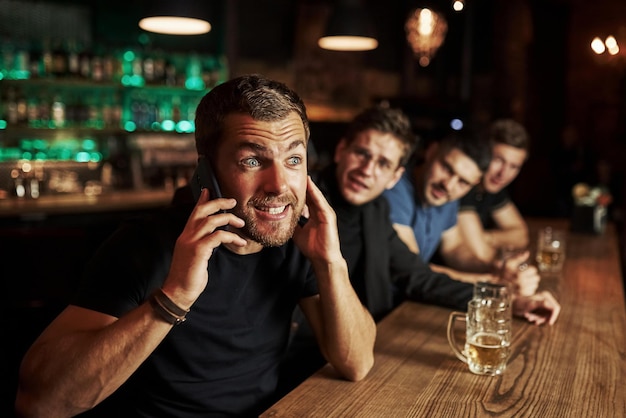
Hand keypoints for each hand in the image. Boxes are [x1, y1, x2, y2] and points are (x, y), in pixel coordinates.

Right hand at [163, 188, 245, 306]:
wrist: (177, 292)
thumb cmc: (188, 277)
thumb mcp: (194, 256)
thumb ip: (201, 244)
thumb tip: (212, 238)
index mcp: (185, 236)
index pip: (194, 212)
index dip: (203, 200)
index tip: (210, 190)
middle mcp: (186, 236)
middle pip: (202, 211)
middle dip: (218, 202)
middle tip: (232, 201)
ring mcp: (191, 242)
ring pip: (211, 220)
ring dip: (229, 219)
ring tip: (241, 224)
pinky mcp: (198, 251)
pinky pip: (218, 236)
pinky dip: (232, 237)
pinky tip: (241, 243)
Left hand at [292, 176, 342, 264]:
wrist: (322, 259)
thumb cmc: (312, 247)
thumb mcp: (297, 232)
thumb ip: (292, 223)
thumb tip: (279, 218)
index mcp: (314, 214)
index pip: (306, 199)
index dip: (299, 191)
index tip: (291, 182)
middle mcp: (320, 211)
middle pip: (311, 195)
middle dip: (305, 185)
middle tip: (297, 173)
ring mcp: (326, 213)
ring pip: (317, 196)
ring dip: (311, 186)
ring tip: (305, 176)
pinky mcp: (329, 217)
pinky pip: (321, 203)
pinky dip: (316, 194)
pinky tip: (311, 187)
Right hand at [501, 250, 539, 296]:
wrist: (497, 284)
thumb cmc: (503, 272)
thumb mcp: (509, 263)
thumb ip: (518, 257)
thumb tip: (527, 252)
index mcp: (519, 274)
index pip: (533, 270)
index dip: (530, 268)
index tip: (525, 269)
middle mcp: (521, 283)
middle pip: (536, 277)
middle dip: (532, 275)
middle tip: (525, 275)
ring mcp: (522, 291)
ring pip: (535, 284)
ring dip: (531, 282)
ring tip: (524, 280)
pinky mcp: (522, 295)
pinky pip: (532, 291)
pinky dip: (529, 288)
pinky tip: (523, 286)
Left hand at [512, 290, 560, 324]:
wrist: (512, 304)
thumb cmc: (521, 303)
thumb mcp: (532, 303)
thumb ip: (543, 304)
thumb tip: (552, 305)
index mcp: (546, 296)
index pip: (555, 308)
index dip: (553, 316)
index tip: (549, 323)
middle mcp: (546, 300)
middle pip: (551, 314)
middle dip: (543, 318)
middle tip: (535, 320)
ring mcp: (543, 305)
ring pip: (546, 317)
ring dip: (538, 319)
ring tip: (529, 317)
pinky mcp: (540, 310)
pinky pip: (542, 318)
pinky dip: (536, 319)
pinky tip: (529, 317)